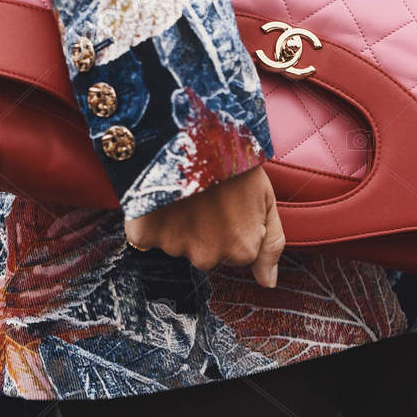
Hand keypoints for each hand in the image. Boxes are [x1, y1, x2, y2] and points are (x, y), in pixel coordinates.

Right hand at [125, 165, 284, 287]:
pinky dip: (148, 219)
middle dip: (202, 228)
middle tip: (203, 195)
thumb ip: (271, 244)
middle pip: (202, 251)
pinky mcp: (146, 235)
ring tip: (183, 190)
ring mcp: (176, 247)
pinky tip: (160, 196)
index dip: (229, 225)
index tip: (225, 202)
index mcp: (241, 250)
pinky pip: (145, 234)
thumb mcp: (266, 198)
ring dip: (175, 222)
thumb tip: (268, 283)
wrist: (195, 133)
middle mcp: (209, 256)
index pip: (233, 252)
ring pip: (174, 242)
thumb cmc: (235, 161)